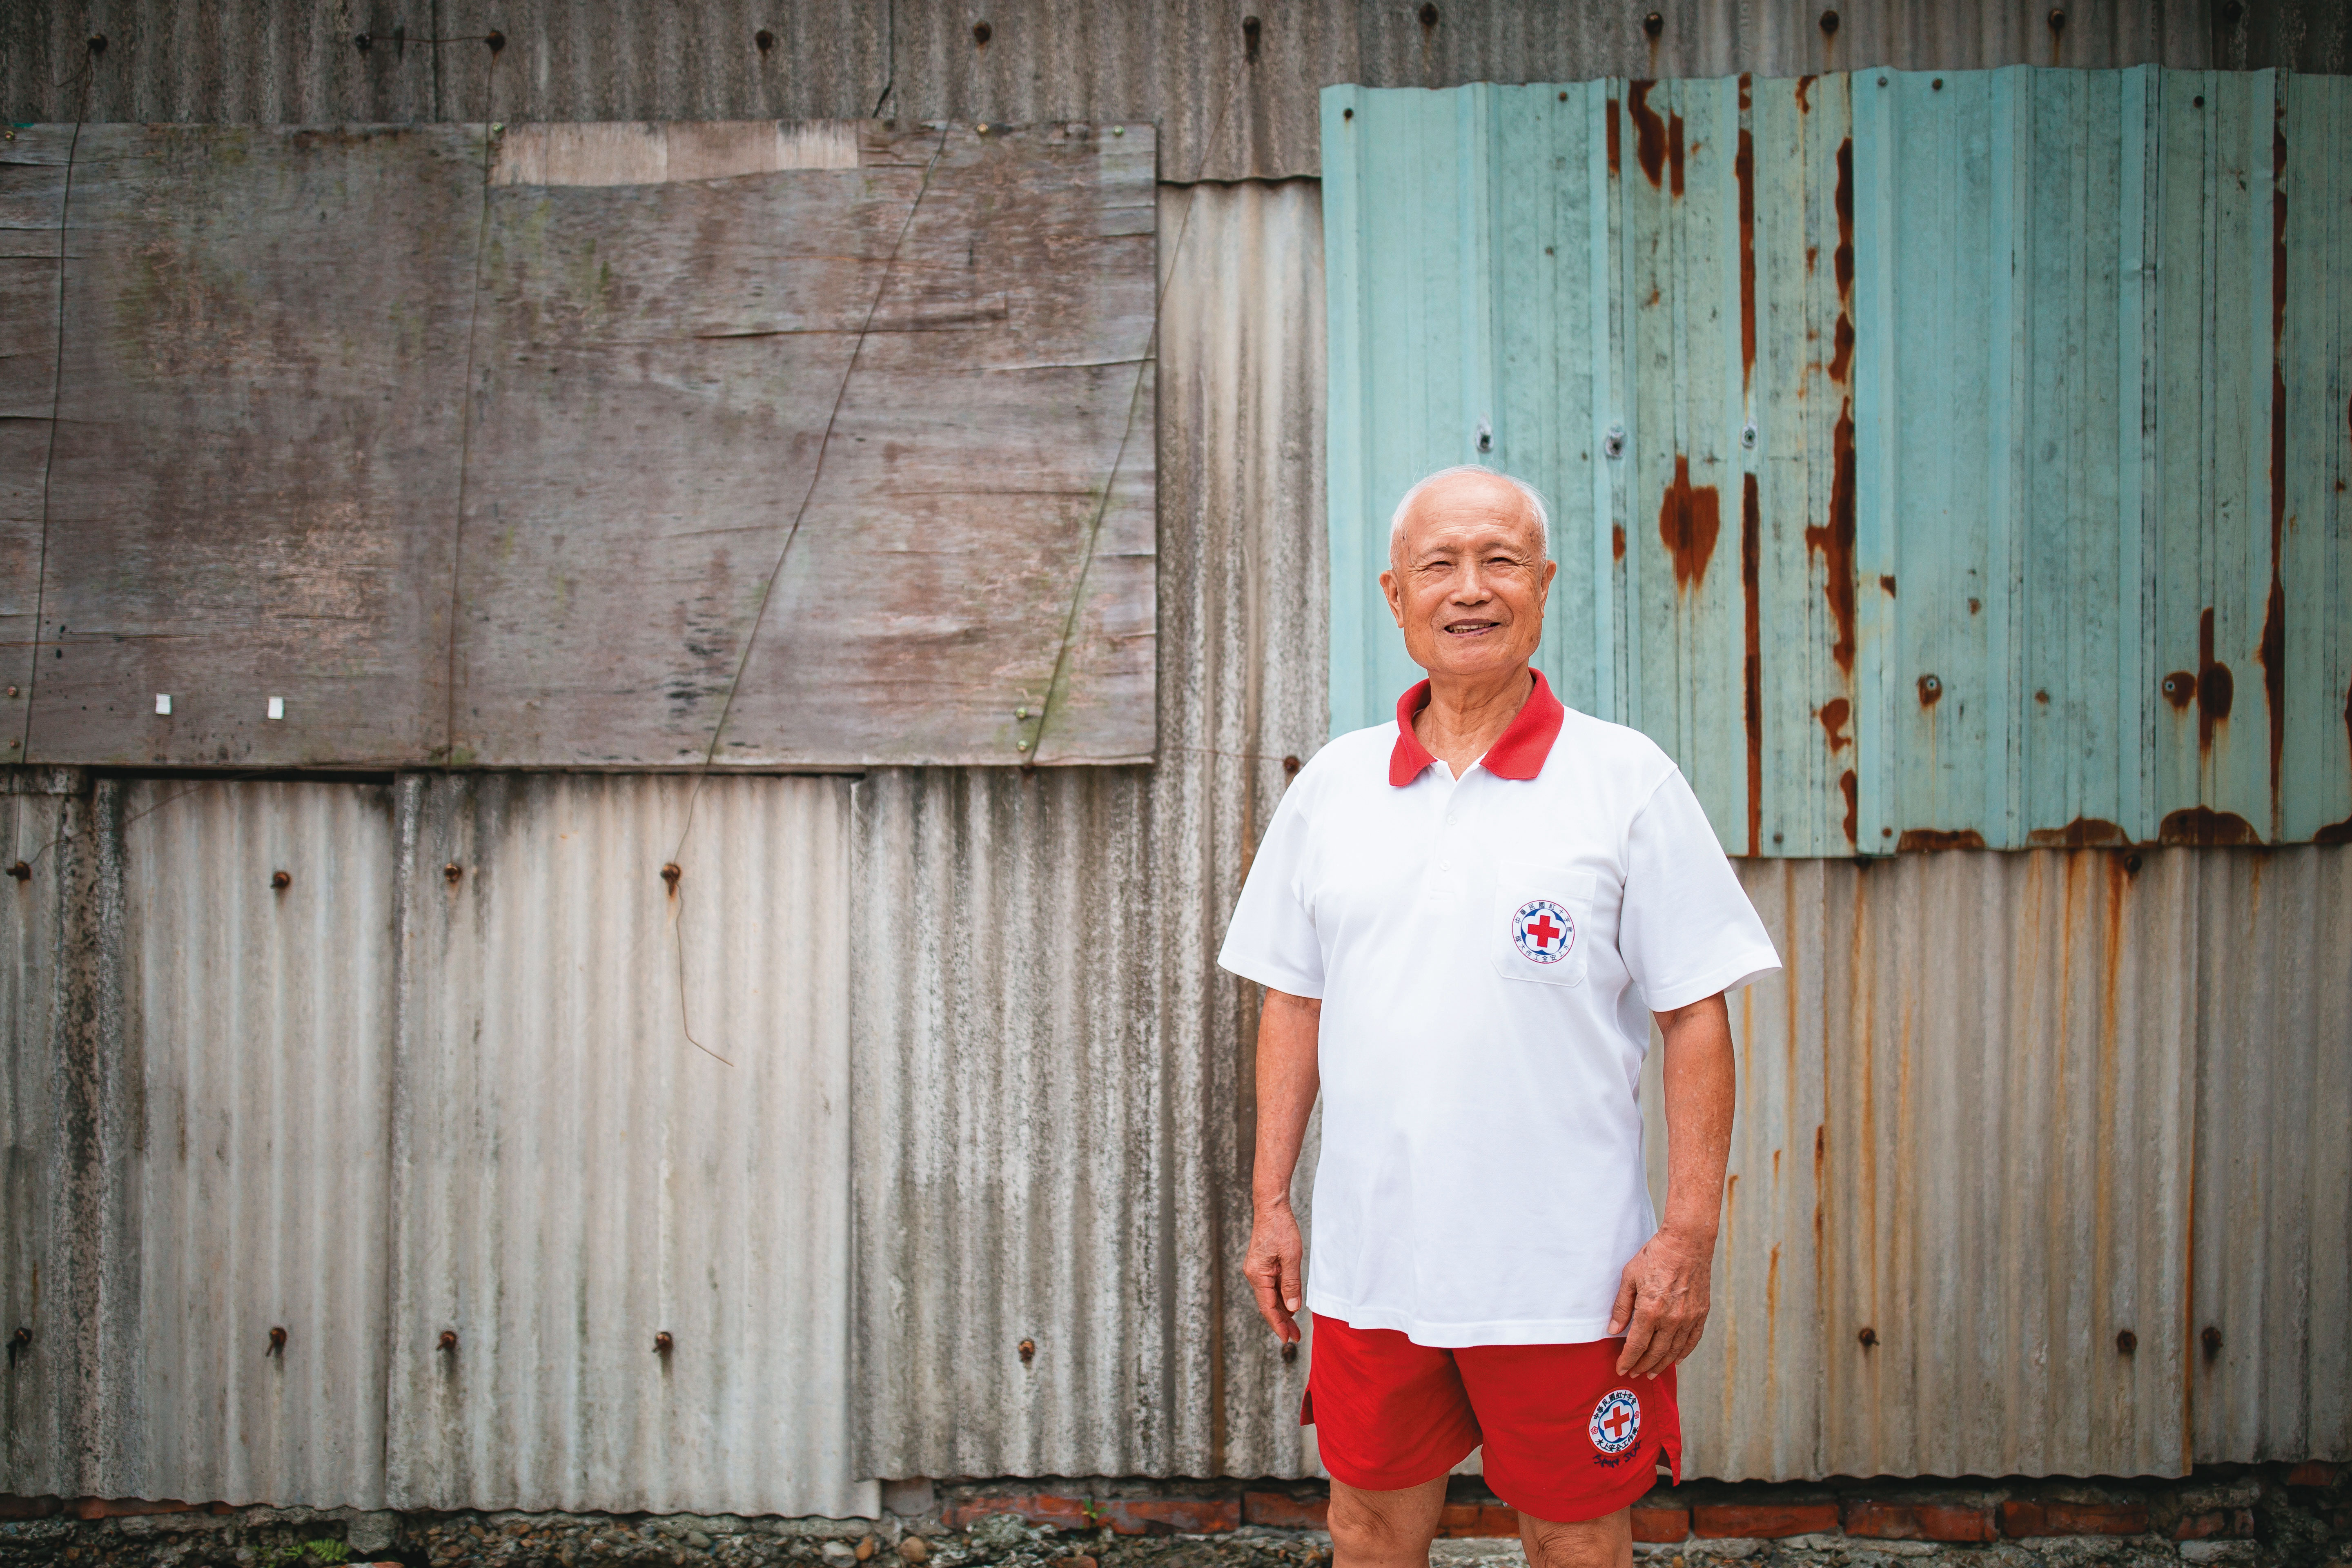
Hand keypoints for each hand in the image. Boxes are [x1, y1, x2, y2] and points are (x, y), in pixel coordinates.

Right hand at [1245, 1203, 1305, 1342]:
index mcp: (1258, 1275)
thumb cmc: (1281, 1228)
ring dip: (1282, 1310)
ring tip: (1295, 1325)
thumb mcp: (1291, 1257)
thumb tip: (1293, 1309)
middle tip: (1296, 1336)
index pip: (1267, 1307)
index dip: (1278, 1324)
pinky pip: (1271, 1286)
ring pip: (1270, 1296)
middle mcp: (1253, 1274)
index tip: (1287, 1338)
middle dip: (1282, 1321)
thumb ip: (1291, 1284)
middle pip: (1267, 1305)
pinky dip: (1281, 1297)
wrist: (1272, 1207)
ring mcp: (1257, 1270)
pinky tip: (1290, 1304)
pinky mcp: (1262, 1265)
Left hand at [1607, 1227, 1712, 1377]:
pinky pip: (1692, 1340)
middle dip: (1642, 1366)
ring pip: (1674, 1351)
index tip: (1621, 1368)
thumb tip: (1613, 1330)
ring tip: (1651, 1372)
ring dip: (1661, 1364)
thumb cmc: (1655, 1256)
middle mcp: (1671, 1319)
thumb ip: (1622, 1307)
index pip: (1636, 1345)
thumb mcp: (1629, 1277)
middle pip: (1655, 1353)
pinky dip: (1683, 1353)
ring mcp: (1688, 1318)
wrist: (1686, 1243)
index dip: (1627, 1360)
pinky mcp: (1701, 1313)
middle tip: (1634, 1373)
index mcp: (1650, 1310)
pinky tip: (1675, 1359)